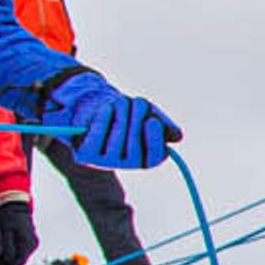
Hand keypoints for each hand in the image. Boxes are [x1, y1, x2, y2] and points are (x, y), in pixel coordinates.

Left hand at [0, 195, 41, 264]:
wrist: (15, 205)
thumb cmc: (10, 216)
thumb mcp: (6, 231)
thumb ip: (8, 247)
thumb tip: (8, 261)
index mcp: (28, 243)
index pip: (18, 262)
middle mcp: (32, 245)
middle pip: (18, 262)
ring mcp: (30, 244)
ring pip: (17, 258)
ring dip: (6, 263)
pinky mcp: (26, 243)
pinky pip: (17, 253)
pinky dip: (8, 257)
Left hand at [31, 65, 177, 171]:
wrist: (94, 105)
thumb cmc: (126, 111)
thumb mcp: (147, 114)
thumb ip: (164, 124)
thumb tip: (178, 137)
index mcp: (144, 158)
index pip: (155, 158)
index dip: (154, 140)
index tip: (151, 121)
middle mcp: (126, 164)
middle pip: (135, 146)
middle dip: (137, 119)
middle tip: (138, 101)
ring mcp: (105, 162)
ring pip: (117, 139)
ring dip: (122, 114)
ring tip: (121, 100)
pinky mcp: (86, 155)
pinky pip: (98, 136)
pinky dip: (104, 119)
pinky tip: (108, 108)